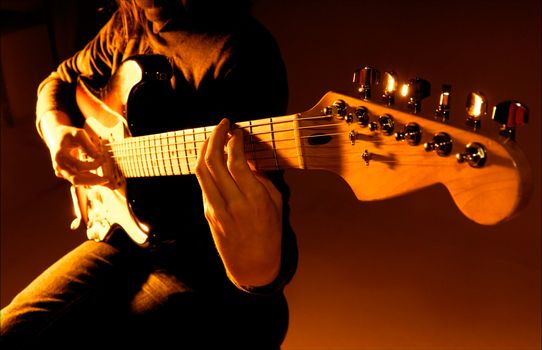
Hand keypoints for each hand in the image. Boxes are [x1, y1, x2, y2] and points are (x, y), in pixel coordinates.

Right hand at [40, 110, 107, 185]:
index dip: (94, 164)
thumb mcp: (79, 134)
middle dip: (92, 181)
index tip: (103, 157)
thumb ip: (89, 145)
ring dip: (91, 182)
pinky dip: (87, 180)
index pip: (79, 166)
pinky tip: (98, 178)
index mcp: (60, 156)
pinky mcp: (64, 173)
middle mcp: (59, 166)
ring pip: (76, 182)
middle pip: (76, 180)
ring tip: (106, 180)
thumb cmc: (69, 134)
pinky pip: (77, 180)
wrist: (56, 135)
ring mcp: (60, 171)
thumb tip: (98, 157)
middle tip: (107, 180)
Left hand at [195, 118, 281, 286]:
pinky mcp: (208, 214)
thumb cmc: (270, 233)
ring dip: (205, 148)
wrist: (253, 265)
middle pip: (213, 161)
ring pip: (201, 171)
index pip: (237, 161)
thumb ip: (262, 179)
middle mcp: (233, 203)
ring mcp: (216, 209)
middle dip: (216, 137)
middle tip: (223, 124)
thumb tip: (248, 157)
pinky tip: (211, 158)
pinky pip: (203, 184)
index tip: (237, 132)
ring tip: (213, 137)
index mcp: (254, 199)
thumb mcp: (276, 204)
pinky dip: (205, 166)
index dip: (234, 141)